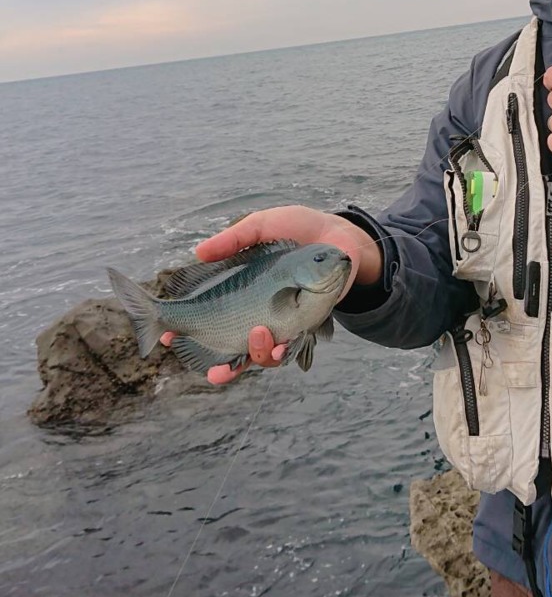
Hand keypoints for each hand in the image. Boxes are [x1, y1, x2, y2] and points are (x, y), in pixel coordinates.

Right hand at [160, 205, 380, 384]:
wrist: (340, 234)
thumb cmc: (296, 229)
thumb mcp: (262, 228)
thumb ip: (234, 239)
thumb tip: (198, 252)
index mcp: (240, 295)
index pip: (207, 321)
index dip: (185, 333)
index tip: (167, 335)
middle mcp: (260, 316)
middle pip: (235, 353)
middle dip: (224, 368)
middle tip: (216, 367)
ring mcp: (285, 323)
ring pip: (266, 357)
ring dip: (258, 355)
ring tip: (258, 335)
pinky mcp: (310, 324)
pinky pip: (296, 347)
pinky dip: (286, 350)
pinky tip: (281, 345)